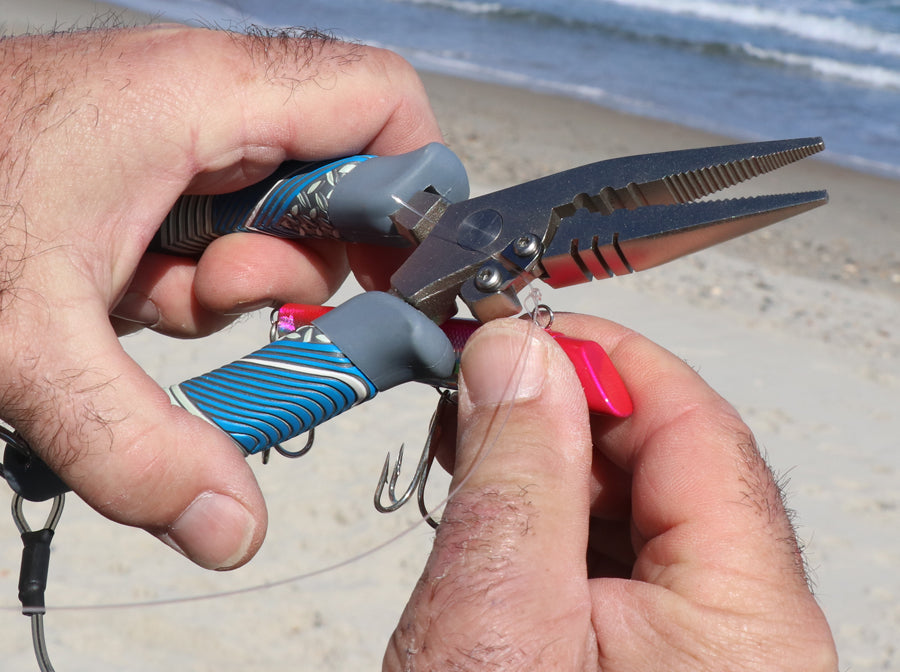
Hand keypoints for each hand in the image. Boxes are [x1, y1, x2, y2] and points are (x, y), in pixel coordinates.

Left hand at [0, 26, 440, 568]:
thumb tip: (231, 527)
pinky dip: (189, 280)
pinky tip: (128, 293)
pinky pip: (216, 231)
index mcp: (202, 98)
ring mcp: (172, 135)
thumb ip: (137, 443)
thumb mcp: (29, 341)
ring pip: (274, 216)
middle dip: (301, 266)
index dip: (413, 189)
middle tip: (229, 306)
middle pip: (337, 177)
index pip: (382, 100)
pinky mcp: (145, 169)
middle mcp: (201, 100)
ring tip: (156, 297)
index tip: (398, 280)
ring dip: (235, 283)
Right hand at [385, 316, 837, 669]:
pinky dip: (550, 514)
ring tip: (474, 450)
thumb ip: (515, 474)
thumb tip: (519, 354)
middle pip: (672, 459)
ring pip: (637, 501)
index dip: (606, 360)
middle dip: (568, 409)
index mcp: (742, 623)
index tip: (521, 331)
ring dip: (551, 459)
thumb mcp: (495, 623)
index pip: (696, 428)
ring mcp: (702, 646)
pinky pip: (614, 552)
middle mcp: (743, 631)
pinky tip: (499, 507)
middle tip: (480, 389)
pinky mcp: (655, 655)